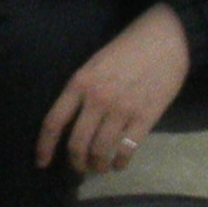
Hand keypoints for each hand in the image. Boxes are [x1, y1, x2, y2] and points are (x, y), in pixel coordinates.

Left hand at [41, 3, 189, 175]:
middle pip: (77, 144)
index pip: (54, 122)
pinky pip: (126, 149)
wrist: (166, 38)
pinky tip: (118, 164)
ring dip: (97, 166)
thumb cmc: (128, 47)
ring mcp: (121, 109)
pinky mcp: (145, 117)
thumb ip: (82, 90)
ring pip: (100, 151)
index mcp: (80, 83)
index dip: (45, 146)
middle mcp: (97, 99)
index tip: (41, 162)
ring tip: (99, 167)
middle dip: (76, 162)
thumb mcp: (95, 63)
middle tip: (79, 168)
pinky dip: (120, 163)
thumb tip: (73, 122)